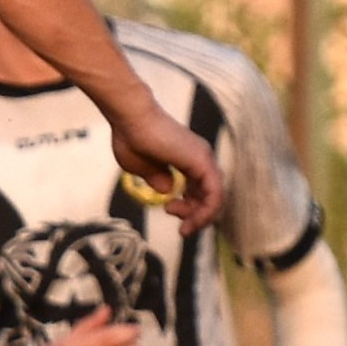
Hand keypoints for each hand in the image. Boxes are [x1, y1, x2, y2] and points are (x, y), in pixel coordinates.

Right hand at [105, 98, 223, 227]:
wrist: (130, 118)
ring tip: (184, 227)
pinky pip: (215, 194)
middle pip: (210, 194)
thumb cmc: (131, 138)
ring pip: (216, 197)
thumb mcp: (142, 169)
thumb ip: (157, 180)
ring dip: (201, 217)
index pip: (200, 189)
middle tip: (175, 219)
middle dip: (194, 214)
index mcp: (188, 159)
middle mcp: (201, 158)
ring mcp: (204, 159)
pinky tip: (192, 221)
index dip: (188, 206)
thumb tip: (168, 190)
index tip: (168, 209)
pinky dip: (206, 212)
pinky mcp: (203, 162)